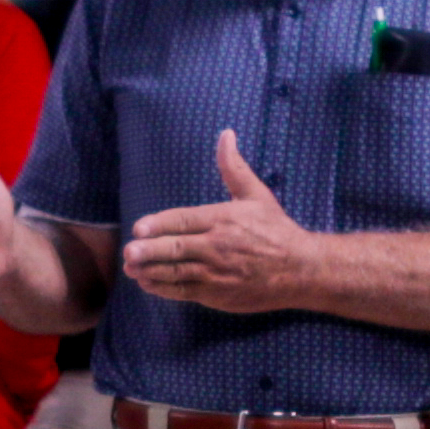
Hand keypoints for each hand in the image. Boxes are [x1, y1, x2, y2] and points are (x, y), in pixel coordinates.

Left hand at [123, 132, 324, 311]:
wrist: (300, 270)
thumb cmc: (276, 230)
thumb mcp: (257, 195)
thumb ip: (234, 167)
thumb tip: (225, 134)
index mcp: (224, 219)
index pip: (184, 221)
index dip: (159, 225)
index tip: (139, 228)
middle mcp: (217, 246)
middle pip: (176, 249)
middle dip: (149, 251)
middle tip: (128, 252)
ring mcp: (216, 273)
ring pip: (176, 272)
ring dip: (150, 271)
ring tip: (130, 268)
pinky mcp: (217, 294)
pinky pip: (184, 291)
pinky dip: (164, 288)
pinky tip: (147, 283)